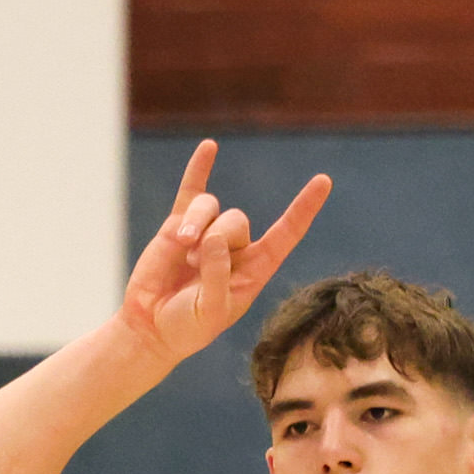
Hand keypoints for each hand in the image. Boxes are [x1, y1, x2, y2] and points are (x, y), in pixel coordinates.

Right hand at [116, 140, 336, 370]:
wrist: (151, 328)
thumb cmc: (188, 327)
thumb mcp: (210, 311)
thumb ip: (216, 276)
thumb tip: (213, 238)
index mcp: (255, 269)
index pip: (286, 234)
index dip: (303, 209)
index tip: (323, 181)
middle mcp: (236, 247)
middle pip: (237, 220)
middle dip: (216, 237)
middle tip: (195, 264)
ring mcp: (207, 233)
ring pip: (211, 207)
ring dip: (196, 224)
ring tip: (181, 246)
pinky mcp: (178, 226)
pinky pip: (192, 191)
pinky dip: (199, 168)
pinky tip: (209, 146)